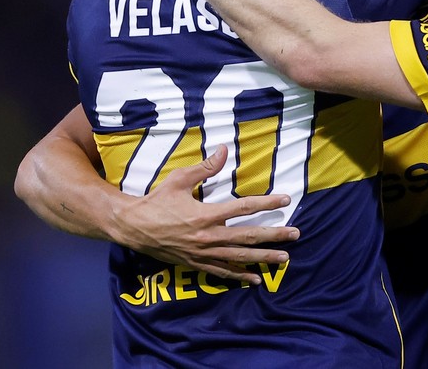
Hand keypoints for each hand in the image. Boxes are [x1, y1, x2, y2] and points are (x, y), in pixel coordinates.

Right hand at [113, 145, 299, 284]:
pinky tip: (255, 278)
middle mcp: (208, 236)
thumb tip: (224, 150)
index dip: (267, 203)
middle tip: (295, 234)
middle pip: (248, 236)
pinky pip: (222, 271)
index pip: (244, 208)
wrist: (132, 227)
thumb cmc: (156, 201)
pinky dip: (240, 275)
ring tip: (284, 258)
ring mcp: (203, 253)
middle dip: (274, 235)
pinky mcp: (195, 263)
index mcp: (206, 214)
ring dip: (263, 257)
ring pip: (239, 257)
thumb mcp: (179, 179)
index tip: (286, 200)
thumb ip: (204, 167)